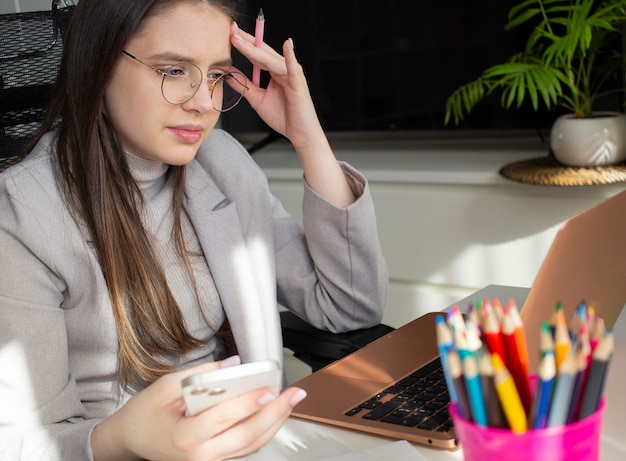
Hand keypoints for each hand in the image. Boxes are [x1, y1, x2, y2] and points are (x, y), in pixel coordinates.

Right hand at [91, 356, 306, 460]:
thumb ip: (201, 376)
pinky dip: (263, 430)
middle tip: (294, 394)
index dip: (248, 404)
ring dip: (275, 422)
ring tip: (292, 400)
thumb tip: (233, 364)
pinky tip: (275, 412)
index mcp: (184, 438)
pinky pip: (246, 447)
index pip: (223, 419)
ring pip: (252, 445)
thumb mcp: (164, 388)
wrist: (131, 441)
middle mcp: (200, 457)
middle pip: (247, 437)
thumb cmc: (144, 414)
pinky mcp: (216, 460)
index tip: (268, 389)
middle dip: (276, 414)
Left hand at [230, 22, 356, 207]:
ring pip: (272, 59)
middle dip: (247, 41)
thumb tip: (229, 75)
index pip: (257, 54)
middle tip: (231, 30)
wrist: (299, 134)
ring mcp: (292, 75)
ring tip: (241, 40)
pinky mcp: (299, 84)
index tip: (229, 34)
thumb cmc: (284, 117)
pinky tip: (287, 45)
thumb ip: (244, 86)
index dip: (243, 44)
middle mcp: (284, 70)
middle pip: (263, 52)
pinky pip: (294, 69)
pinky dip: (291, 57)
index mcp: (275, 72)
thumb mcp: (257, 99)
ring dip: (256, 49)